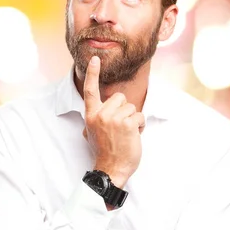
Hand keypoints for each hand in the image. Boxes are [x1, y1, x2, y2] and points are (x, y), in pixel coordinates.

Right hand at [82, 56, 144, 187]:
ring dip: (133, 120)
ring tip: (125, 135)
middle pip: (120, 97)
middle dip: (124, 110)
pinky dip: (140, 127)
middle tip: (119, 129)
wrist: (110, 169)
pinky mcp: (127, 124)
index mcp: (91, 116)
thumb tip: (100, 112)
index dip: (92, 74)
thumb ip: (96, 118)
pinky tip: (132, 137)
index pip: (90, 91)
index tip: (95, 59)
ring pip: (131, 107)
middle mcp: (101, 114)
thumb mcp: (91, 133)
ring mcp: (114, 118)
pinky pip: (139, 117)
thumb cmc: (104, 152)